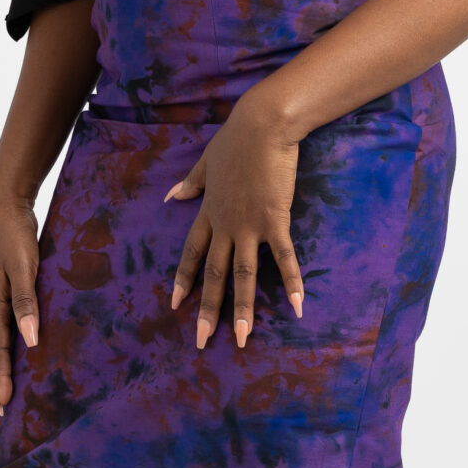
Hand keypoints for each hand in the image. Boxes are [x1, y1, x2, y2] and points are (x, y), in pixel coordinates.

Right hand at [0, 191, 39, 421]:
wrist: (6, 206)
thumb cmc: (16, 234)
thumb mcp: (23, 266)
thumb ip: (26, 301)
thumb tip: (30, 340)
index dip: (0, 378)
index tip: (3, 406)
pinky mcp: (3, 293)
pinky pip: (2, 330)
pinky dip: (2, 350)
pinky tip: (10, 356)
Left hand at [166, 98, 304, 348]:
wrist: (262, 126)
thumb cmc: (236, 139)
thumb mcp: (206, 161)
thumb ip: (191, 183)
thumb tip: (170, 196)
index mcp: (209, 211)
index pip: (191, 252)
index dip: (183, 278)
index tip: (174, 304)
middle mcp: (225, 224)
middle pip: (215, 273)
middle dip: (208, 309)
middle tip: (202, 341)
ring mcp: (249, 225)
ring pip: (243, 274)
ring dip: (243, 309)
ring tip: (241, 338)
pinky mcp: (275, 221)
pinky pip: (283, 257)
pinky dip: (291, 282)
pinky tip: (297, 307)